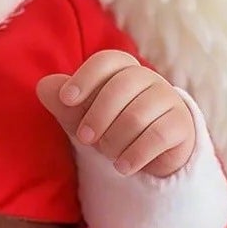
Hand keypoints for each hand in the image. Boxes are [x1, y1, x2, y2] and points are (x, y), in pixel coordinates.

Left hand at [36, 51, 195, 176]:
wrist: (150, 154)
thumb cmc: (111, 127)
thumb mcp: (81, 117)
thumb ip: (62, 102)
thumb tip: (44, 87)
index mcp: (123, 69)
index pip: (106, 61)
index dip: (85, 77)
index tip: (67, 100)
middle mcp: (148, 78)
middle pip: (121, 86)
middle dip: (97, 115)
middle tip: (84, 139)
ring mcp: (168, 99)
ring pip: (137, 116)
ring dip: (114, 141)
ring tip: (107, 154)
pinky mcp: (181, 124)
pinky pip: (156, 137)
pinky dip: (134, 155)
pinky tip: (122, 166)